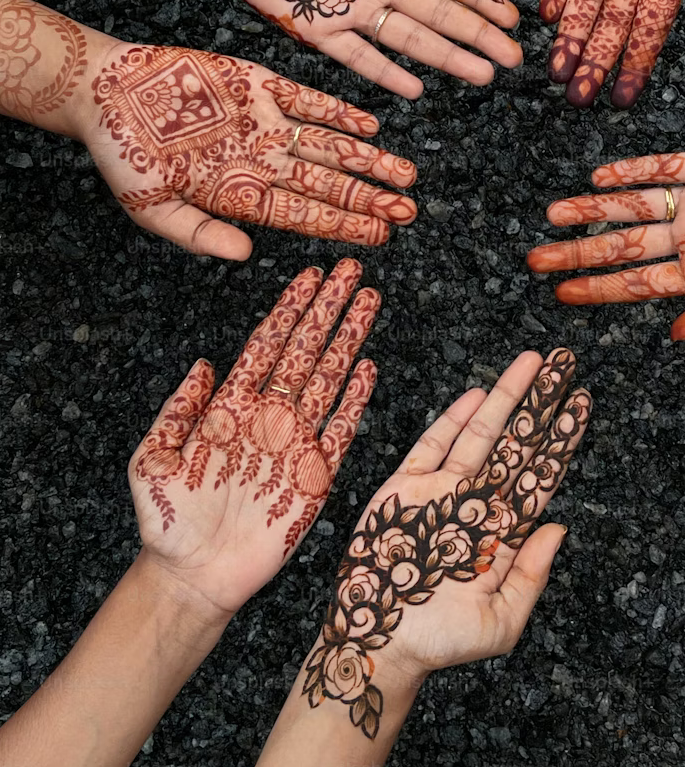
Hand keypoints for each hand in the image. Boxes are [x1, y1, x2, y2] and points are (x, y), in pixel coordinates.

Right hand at [85, 40, 416, 259]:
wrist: (103, 90)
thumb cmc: (120, 154)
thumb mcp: (150, 206)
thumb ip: (197, 233)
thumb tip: (244, 255)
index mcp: (240, 194)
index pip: (305, 215)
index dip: (344, 225)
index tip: (382, 235)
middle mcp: (262, 161)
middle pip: (328, 184)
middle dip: (369, 198)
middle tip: (410, 210)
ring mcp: (264, 123)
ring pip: (328, 146)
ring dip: (367, 160)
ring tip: (407, 174)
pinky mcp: (259, 84)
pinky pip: (308, 100)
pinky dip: (339, 112)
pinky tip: (372, 127)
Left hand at [130, 260, 377, 614]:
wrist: (193, 576)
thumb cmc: (167, 521)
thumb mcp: (151, 459)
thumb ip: (177, 411)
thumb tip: (203, 365)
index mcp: (231, 406)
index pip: (268, 344)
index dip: (289, 309)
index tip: (308, 276)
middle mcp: (268, 416)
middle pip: (306, 350)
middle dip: (328, 310)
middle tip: (350, 272)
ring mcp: (295, 442)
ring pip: (329, 379)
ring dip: (349, 340)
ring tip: (368, 301)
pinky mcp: (315, 476)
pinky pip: (341, 430)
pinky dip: (356, 400)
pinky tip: (368, 368)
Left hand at [186, 0, 521, 98]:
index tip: (509, 15)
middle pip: (437, 12)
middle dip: (477, 35)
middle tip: (514, 57)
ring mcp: (344, 6)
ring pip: (407, 37)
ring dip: (446, 57)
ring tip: (483, 75)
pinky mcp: (312, 25)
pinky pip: (355, 53)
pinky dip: (384, 71)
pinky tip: (415, 88)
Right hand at [300, 348, 590, 738]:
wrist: (377, 646)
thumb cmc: (440, 643)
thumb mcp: (500, 624)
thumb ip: (530, 577)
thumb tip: (559, 529)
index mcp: (502, 532)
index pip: (539, 475)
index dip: (561, 439)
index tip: (582, 404)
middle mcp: (476, 503)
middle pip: (517, 443)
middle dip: (541, 402)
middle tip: (566, 363)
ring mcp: (441, 491)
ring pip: (480, 434)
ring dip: (505, 397)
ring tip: (532, 362)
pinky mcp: (403, 488)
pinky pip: (432, 446)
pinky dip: (453, 420)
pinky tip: (477, 394)